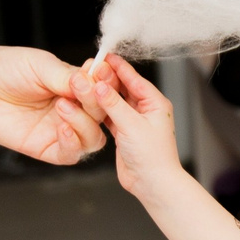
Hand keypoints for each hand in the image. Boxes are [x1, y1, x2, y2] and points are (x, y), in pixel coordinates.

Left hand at [0, 46, 106, 164]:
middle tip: (82, 87)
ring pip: (93, 138)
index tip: (103, 73)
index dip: (109, 84)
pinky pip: (70, 154)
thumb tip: (93, 81)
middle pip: (103, 116)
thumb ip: (68, 76)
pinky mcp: (45, 148)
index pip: (105, 90)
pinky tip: (62, 126)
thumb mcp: (41, 65)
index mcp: (76, 88)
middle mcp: (73, 111)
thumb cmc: (4, 69)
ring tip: (63, 105)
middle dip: (97, 102)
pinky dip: (73, 142)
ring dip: (85, 122)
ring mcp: (60, 131)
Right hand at [84, 54, 186, 197]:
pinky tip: (87, 104)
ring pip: (114, 102)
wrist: (153, 184)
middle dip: (106, 79)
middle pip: (123, 88)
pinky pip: (109, 116)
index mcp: (155, 103)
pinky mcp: (124, 133)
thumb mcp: (132, 126)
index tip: (103, 56)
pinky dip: (99, 110)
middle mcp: (145, 110)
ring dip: (101, 95)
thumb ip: (114, 104)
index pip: (134, 78)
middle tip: (89, 69)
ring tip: (85, 84)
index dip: (118, 66)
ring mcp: (134, 121)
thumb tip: (100, 86)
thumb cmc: (153, 157)